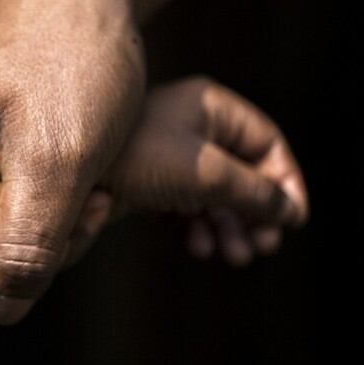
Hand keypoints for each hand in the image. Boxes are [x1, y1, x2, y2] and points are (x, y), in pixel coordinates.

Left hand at [100, 77, 308, 265]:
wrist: (70, 173)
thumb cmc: (138, 160)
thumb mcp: (207, 177)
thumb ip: (255, 194)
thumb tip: (292, 212)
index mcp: (211, 107)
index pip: (267, 142)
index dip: (286, 182)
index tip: (293, 221)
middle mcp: (192, 126)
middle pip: (244, 172)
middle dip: (255, 213)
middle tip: (262, 248)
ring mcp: (169, 154)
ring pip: (215, 193)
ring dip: (229, 226)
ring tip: (232, 256)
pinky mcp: (147, 179)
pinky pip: (186, 204)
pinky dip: (197, 226)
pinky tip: (197, 246)